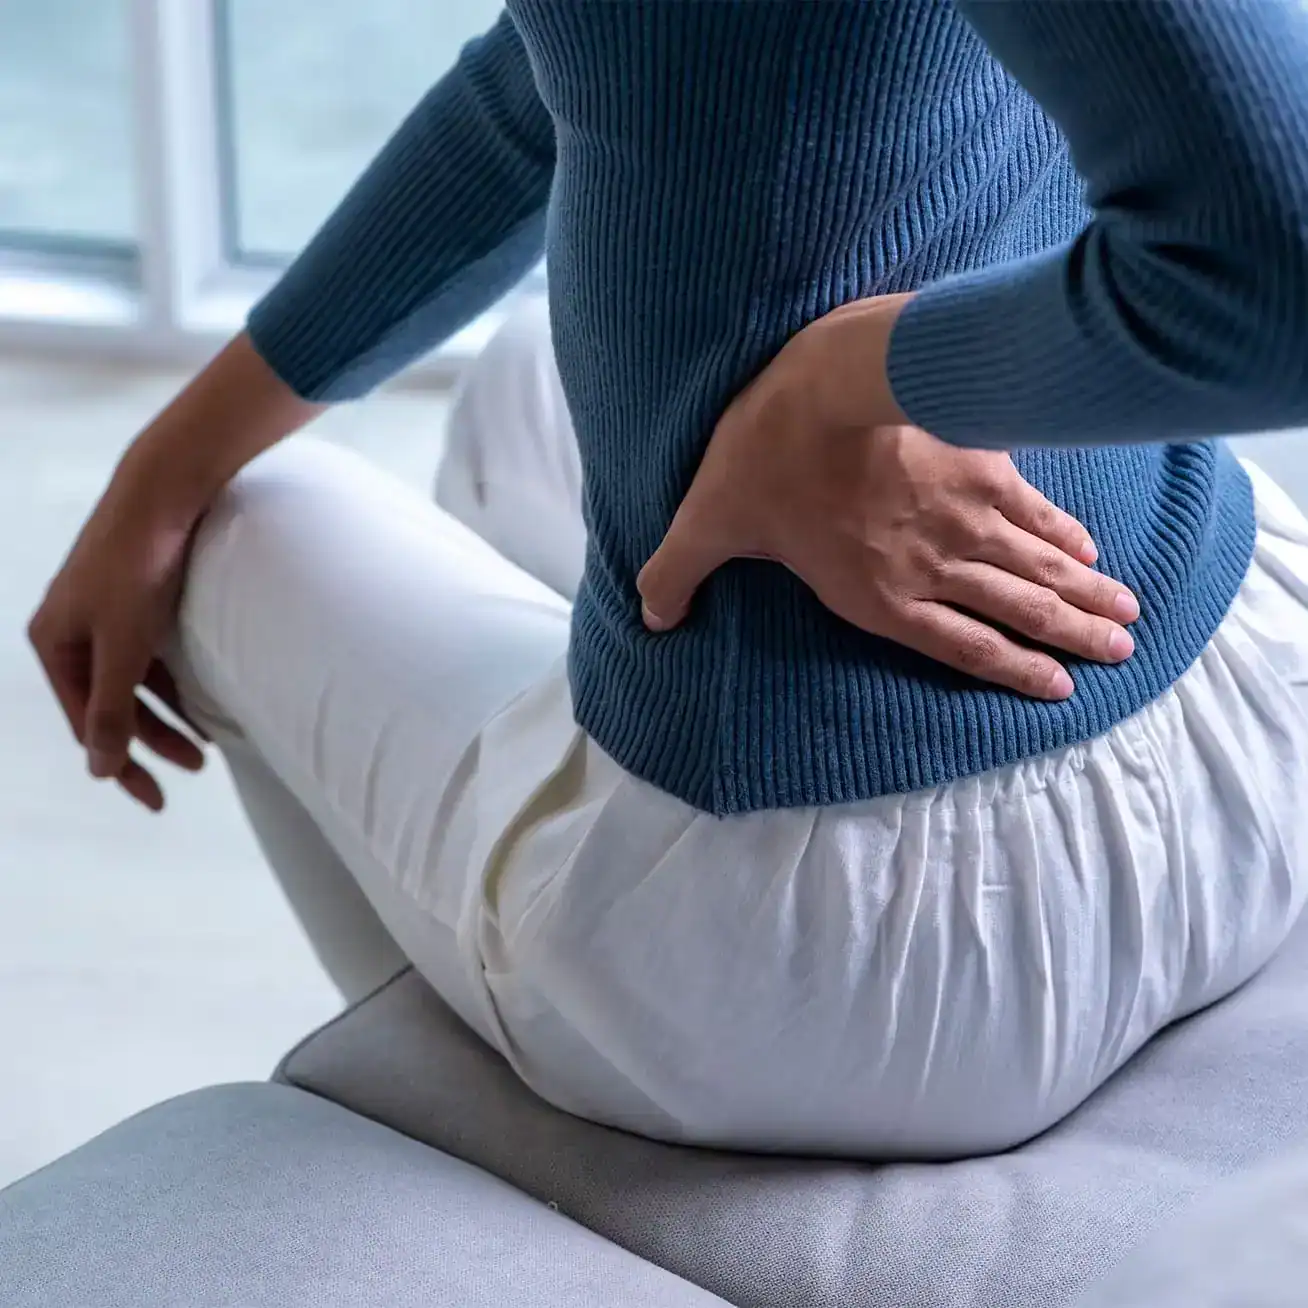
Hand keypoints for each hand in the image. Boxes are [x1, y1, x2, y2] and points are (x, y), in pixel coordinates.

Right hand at [28, 460, 207, 811]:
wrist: (164, 493)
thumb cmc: (135, 567)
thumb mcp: (124, 646)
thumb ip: (112, 709)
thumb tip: (100, 769)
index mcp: (54, 643)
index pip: (86, 723)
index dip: (120, 763)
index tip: (154, 798)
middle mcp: (73, 632)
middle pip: (111, 705)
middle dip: (151, 741)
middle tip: (194, 769)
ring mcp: (105, 616)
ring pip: (135, 683)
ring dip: (168, 716)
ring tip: (205, 745)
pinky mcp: (138, 602)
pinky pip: (152, 658)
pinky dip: (176, 683)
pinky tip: (203, 704)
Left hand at [637, 310, 1139, 700]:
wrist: (828, 379)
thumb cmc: (766, 454)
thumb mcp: (708, 519)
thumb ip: (678, 573)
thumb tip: (650, 615)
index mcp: (880, 593)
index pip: (964, 646)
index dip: (1014, 672)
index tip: (1059, 688)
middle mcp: (937, 565)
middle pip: (1022, 612)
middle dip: (1073, 638)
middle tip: (1119, 655)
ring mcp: (969, 517)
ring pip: (1043, 567)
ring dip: (1087, 595)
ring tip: (1127, 616)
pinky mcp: (984, 465)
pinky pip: (1038, 512)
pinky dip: (1068, 535)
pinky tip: (1090, 549)